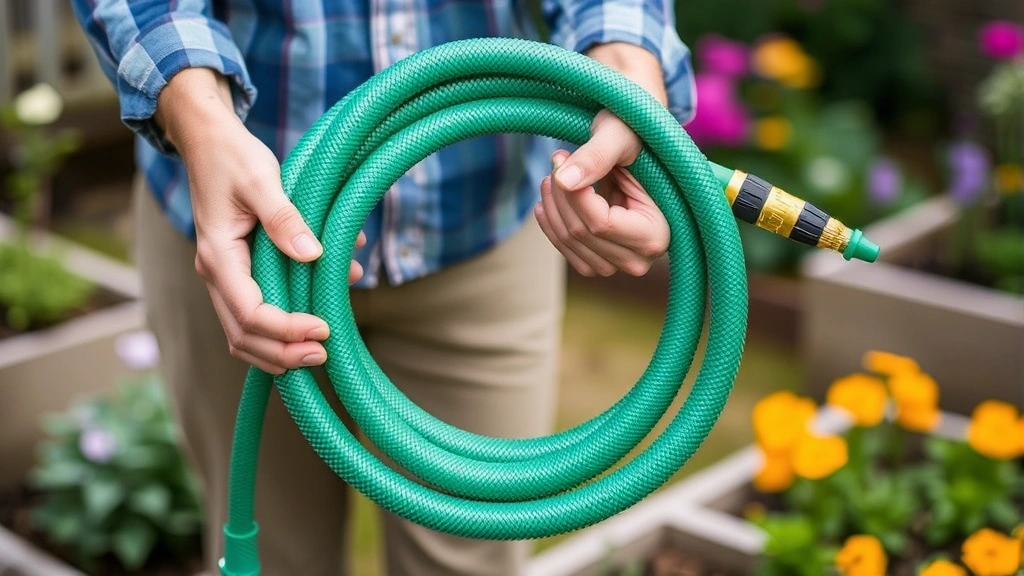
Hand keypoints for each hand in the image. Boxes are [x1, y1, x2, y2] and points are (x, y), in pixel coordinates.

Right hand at [156, 68, 363, 374]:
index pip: (251, 313)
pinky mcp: (237, 272)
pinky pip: (253, 313)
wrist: (208, 141)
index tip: (324, 327)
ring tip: (319, 351)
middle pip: (243, 334)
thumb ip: (284, 217)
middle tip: (325, 352)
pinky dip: (280, 326)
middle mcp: (216, 273)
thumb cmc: (233, 155)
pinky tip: (313, 319)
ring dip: (279, 348)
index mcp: (218, 255)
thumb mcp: (262, 178)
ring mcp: (224, 276)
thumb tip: (312, 254)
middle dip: (283, 352)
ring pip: (244, 332)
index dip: (287, 328)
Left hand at [534, 43, 670, 276]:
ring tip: (550, 177)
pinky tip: (545, 204)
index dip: (573, 192)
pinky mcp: (603, 264)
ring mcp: (621, 265)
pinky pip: (568, 252)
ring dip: (553, 209)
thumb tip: (564, 181)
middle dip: (561, 195)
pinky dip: (552, 226)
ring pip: (571, 242)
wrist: (639, 148)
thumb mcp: (619, 136)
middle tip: (556, 160)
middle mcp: (640, 258)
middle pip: (582, 234)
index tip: (560, 157)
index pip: (600, 223)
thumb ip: (596, 156)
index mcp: (656, 233)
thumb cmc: (633, 135)